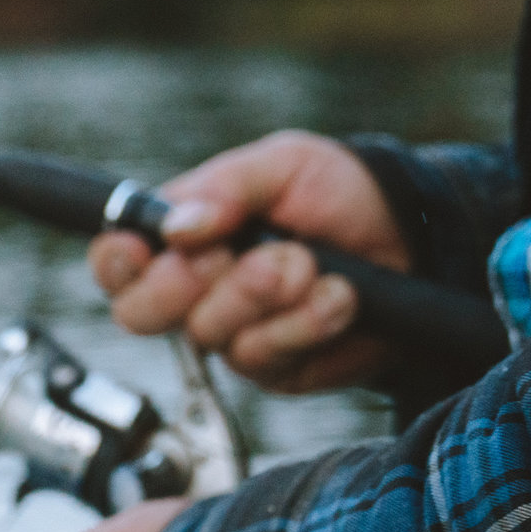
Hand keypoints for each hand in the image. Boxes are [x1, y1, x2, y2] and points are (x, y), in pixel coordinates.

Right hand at [86, 130, 407, 392]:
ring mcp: (235, 333)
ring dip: (264, 295)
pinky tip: (339, 295)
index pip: (117, 263)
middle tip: (235, 255)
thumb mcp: (283, 164)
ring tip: (308, 264)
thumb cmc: (339, 192)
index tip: (143, 251)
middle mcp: (198, 292)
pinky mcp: (277, 366)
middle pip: (140, 314)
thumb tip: (176, 226)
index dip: (117, 263)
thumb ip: (227, 187)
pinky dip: (307, 321)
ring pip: (212, 335)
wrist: (414, 236)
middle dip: (187, 284)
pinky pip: (269, 356)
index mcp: (181, 238)